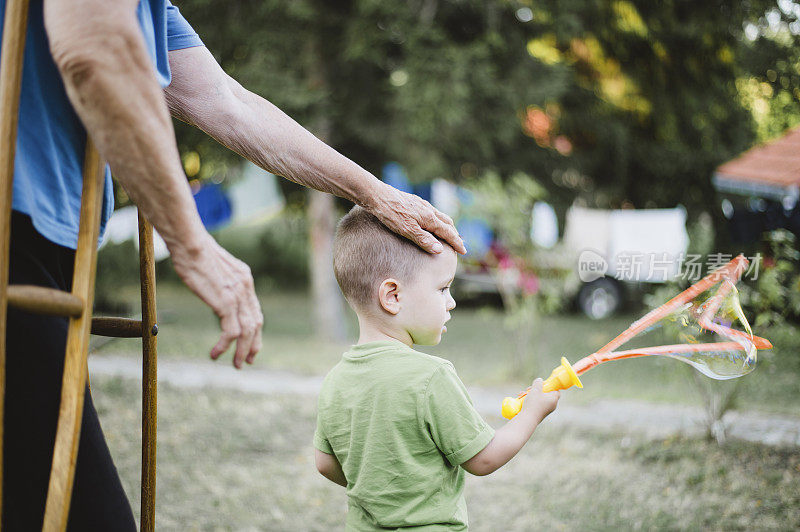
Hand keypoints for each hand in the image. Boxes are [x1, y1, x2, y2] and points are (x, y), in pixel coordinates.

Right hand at [170, 232, 262, 368]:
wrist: (189, 241)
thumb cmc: (192, 250)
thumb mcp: (212, 267)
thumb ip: (218, 281)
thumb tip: (212, 289)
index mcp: (244, 279)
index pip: (255, 310)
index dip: (255, 330)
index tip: (250, 344)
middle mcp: (246, 287)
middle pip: (257, 323)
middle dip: (253, 345)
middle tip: (247, 361)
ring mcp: (238, 295)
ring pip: (247, 332)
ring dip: (242, 351)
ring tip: (236, 365)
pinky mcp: (226, 302)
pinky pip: (231, 332)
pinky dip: (225, 346)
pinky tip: (215, 354)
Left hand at [368, 184, 466, 254]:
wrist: (378, 196)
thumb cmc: (391, 214)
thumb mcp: (407, 230)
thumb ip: (424, 240)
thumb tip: (440, 250)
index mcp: (429, 218)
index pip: (448, 232)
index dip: (456, 242)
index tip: (464, 251)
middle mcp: (428, 209)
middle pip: (447, 223)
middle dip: (454, 234)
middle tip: (459, 244)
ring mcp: (421, 204)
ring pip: (440, 216)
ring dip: (447, 226)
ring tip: (448, 234)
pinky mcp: (414, 202)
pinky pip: (432, 212)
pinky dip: (437, 220)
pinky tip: (431, 222)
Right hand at [522, 378, 559, 418]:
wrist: (527, 419)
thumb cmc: (533, 404)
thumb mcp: (535, 390)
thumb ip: (538, 383)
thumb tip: (539, 380)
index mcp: (554, 399)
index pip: (556, 390)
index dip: (550, 386)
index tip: (543, 384)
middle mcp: (551, 405)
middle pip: (546, 394)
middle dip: (536, 390)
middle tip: (529, 389)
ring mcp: (545, 410)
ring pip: (539, 399)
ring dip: (530, 394)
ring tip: (522, 394)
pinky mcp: (539, 413)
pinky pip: (535, 404)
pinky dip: (529, 401)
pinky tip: (521, 399)